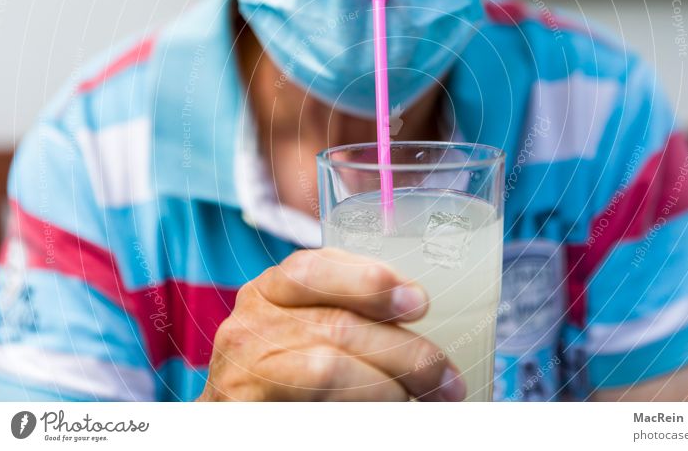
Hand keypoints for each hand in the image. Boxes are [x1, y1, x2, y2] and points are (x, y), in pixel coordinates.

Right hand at [198, 248, 465, 400]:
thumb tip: (422, 320)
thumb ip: (352, 315)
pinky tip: (386, 414)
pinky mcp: (245, 409)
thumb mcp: (314, 328)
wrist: (244, 420)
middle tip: (444, 377)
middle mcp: (250, 322)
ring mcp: (242, 369)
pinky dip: (359, 409)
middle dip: (403, 351)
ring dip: (388, 387)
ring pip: (329, 367)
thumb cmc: (291, 372)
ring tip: (419, 401)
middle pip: (336, 324)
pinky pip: (314, 404)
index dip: (368, 281)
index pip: (313, 268)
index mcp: (271, 290)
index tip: (418, 303)